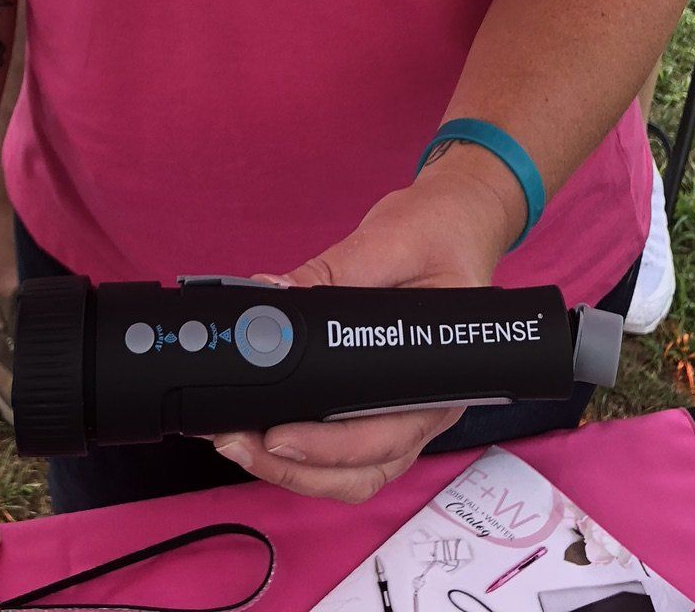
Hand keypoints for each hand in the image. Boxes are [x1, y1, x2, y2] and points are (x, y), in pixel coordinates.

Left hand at [211, 147, 520, 504]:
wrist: (456, 220)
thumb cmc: (441, 232)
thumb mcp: (390, 241)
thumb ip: (332, 271)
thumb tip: (273, 292)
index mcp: (440, 374)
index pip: (385, 434)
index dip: (327, 448)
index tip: (275, 434)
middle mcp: (425, 405)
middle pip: (363, 470)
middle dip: (295, 468)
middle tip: (237, 442)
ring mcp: (404, 411)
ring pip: (352, 474)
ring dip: (294, 471)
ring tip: (240, 442)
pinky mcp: (379, 402)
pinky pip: (344, 453)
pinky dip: (302, 453)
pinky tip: (262, 430)